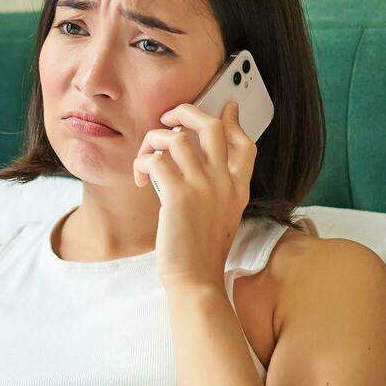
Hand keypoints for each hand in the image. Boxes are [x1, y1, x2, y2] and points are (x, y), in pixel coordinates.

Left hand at [133, 99, 254, 291]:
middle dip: (186, 112)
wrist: (196, 279)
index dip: (233, 120)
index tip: (225, 107)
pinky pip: (155, 160)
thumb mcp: (222, 216)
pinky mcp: (178, 195)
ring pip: (177, 137)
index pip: (245, 142)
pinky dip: (142, 163)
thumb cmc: (202, 250)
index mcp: (238, 188)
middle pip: (211, 126)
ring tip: (146, 159)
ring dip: (153, 141)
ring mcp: (203, 187)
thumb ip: (220, 189)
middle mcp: (224, 182)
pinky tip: (140, 180)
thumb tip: (209, 165)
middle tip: (168, 118)